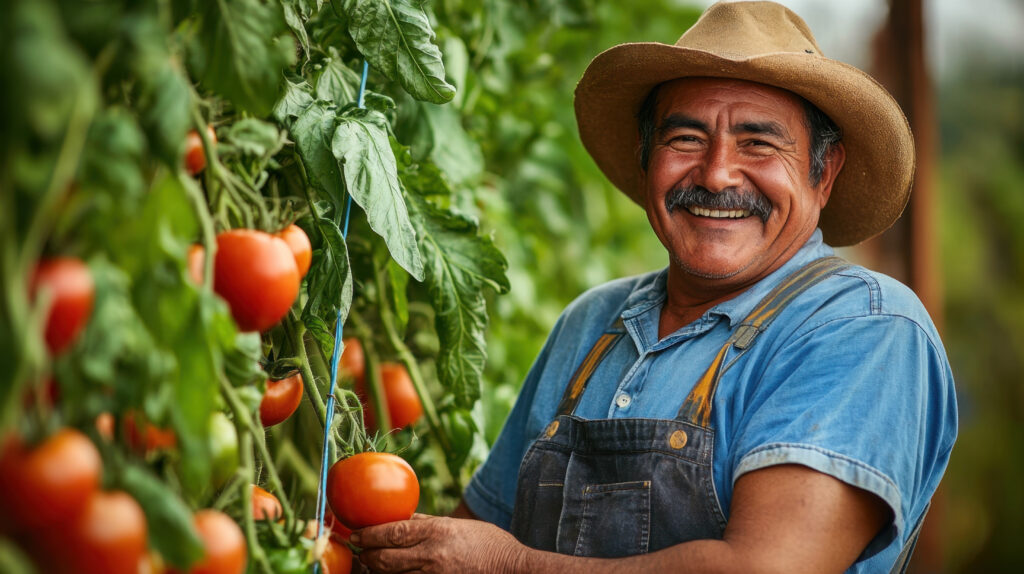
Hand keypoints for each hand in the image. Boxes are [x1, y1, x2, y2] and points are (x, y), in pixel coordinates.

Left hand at [352, 513, 525, 573]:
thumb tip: (401, 518)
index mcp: (437, 531)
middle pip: (385, 558)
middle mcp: (432, 555)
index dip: (369, 534)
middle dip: (366, 556)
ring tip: (371, 565)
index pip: (392, 532)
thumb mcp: (457, 526)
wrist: (512, 570)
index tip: (357, 534)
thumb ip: (428, 523)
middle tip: (359, 552)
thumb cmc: (488, 545)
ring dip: (377, 571)